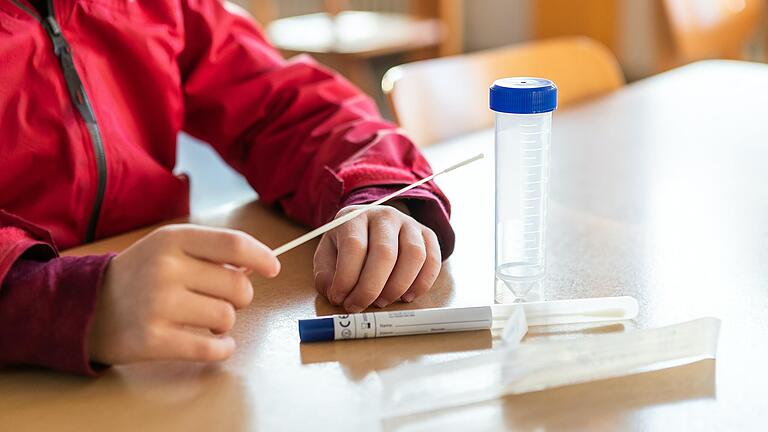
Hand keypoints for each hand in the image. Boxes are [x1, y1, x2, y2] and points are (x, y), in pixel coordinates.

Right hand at [88, 224, 279, 364]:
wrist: (86, 306)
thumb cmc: (142, 274)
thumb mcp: (170, 249)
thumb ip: (212, 252)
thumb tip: (258, 266)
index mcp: (173, 240)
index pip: (234, 244)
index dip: (261, 256)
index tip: (273, 268)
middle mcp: (165, 269)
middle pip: (238, 286)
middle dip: (239, 296)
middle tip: (220, 299)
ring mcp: (157, 304)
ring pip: (227, 317)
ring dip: (224, 323)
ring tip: (203, 318)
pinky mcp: (152, 340)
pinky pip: (211, 348)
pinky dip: (222, 349)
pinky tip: (217, 344)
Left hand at [313, 204, 441, 312]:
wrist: (372, 226)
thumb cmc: (348, 245)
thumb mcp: (328, 254)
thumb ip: (325, 275)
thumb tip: (336, 295)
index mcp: (354, 217)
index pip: (354, 246)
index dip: (347, 277)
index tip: (340, 298)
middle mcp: (384, 216)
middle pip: (385, 253)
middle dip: (370, 288)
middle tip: (359, 306)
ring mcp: (409, 224)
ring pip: (414, 256)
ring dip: (397, 287)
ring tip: (382, 301)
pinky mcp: (427, 235)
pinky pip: (433, 260)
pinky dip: (422, 284)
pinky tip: (406, 296)